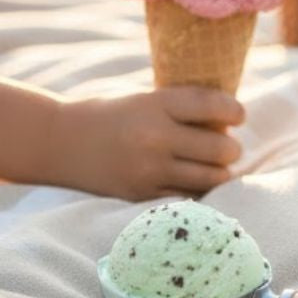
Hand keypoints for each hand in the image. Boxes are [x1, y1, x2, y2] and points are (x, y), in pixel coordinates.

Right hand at [45, 87, 244, 199]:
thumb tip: (228, 119)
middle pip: (220, 147)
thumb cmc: (108, 114)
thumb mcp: (143, 98)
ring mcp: (147, 170)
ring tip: (216, 167)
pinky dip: (198, 193)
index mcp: (155, 104)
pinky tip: (195, 184)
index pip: (212, 106)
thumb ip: (180, 107)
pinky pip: (188, 199)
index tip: (239, 115)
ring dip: (220, 173)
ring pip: (211, 178)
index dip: (234, 111)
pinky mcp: (140, 196)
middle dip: (232, 148)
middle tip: (228, 146)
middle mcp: (154, 137)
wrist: (58, 142)